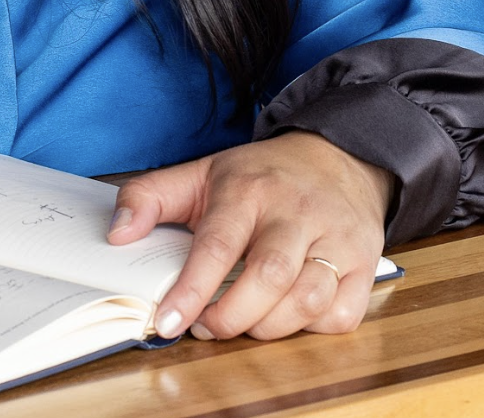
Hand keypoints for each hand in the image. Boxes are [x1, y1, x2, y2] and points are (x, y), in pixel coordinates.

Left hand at [106, 131, 393, 341]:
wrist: (340, 156)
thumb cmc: (262, 176)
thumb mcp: (201, 173)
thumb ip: (149, 197)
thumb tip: (116, 233)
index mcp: (249, 189)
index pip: (217, 244)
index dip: (191, 290)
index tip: (169, 321)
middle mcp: (296, 212)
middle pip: (267, 277)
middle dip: (230, 317)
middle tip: (206, 326)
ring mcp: (337, 237)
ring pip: (307, 300)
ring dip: (270, 326)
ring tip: (245, 319)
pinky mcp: (366, 263)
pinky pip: (341, 313)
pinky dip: (312, 326)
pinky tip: (290, 313)